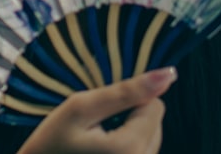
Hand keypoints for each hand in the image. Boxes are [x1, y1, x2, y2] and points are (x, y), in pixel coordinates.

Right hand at [16, 67, 176, 153]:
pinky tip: (101, 150)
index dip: (128, 99)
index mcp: (131, 147)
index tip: (101, 108)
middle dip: (130, 116)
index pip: (155, 105)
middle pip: (155, 122)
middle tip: (95, 124)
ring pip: (151, 136)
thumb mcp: (80, 108)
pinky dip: (126, 146)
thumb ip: (124, 92)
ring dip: (129, 130)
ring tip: (97, 138)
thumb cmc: (52, 141)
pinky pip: (142, 151)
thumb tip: (167, 75)